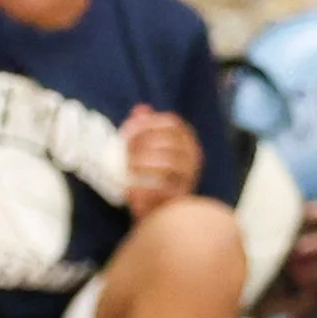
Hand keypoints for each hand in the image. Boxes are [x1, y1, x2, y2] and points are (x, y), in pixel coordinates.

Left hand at [122, 104, 200, 218]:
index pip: (171, 122)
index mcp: (186, 139)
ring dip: (141, 165)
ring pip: (168, 163)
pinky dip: (142, 188)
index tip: (124, 132)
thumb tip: (140, 108)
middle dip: (140, 145)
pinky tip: (129, 189)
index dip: (146, 124)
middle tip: (123, 153)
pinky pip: (162, 189)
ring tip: (126, 170)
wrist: (156, 208)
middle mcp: (193, 155)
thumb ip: (144, 126)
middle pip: (168, 141)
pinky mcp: (181, 197)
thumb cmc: (151, 172)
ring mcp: (189, 176)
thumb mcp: (146, 146)